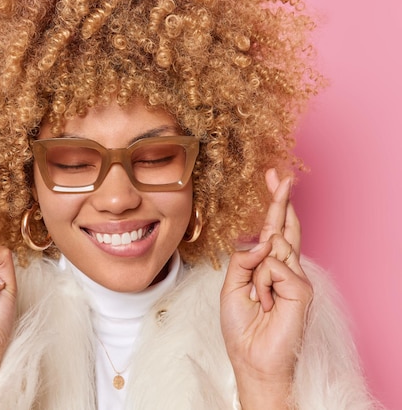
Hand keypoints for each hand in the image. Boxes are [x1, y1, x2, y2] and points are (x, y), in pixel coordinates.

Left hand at [220, 169, 312, 408]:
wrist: (252, 358)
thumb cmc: (241, 327)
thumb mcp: (231, 287)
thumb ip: (243, 260)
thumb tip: (263, 241)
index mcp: (268, 267)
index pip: (274, 229)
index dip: (275, 204)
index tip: (275, 178)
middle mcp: (285, 268)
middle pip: (284, 227)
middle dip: (281, 200)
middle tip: (280, 175)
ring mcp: (296, 277)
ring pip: (272, 249)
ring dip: (256, 276)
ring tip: (259, 301)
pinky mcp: (302, 288)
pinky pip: (274, 267)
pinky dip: (263, 285)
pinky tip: (267, 303)